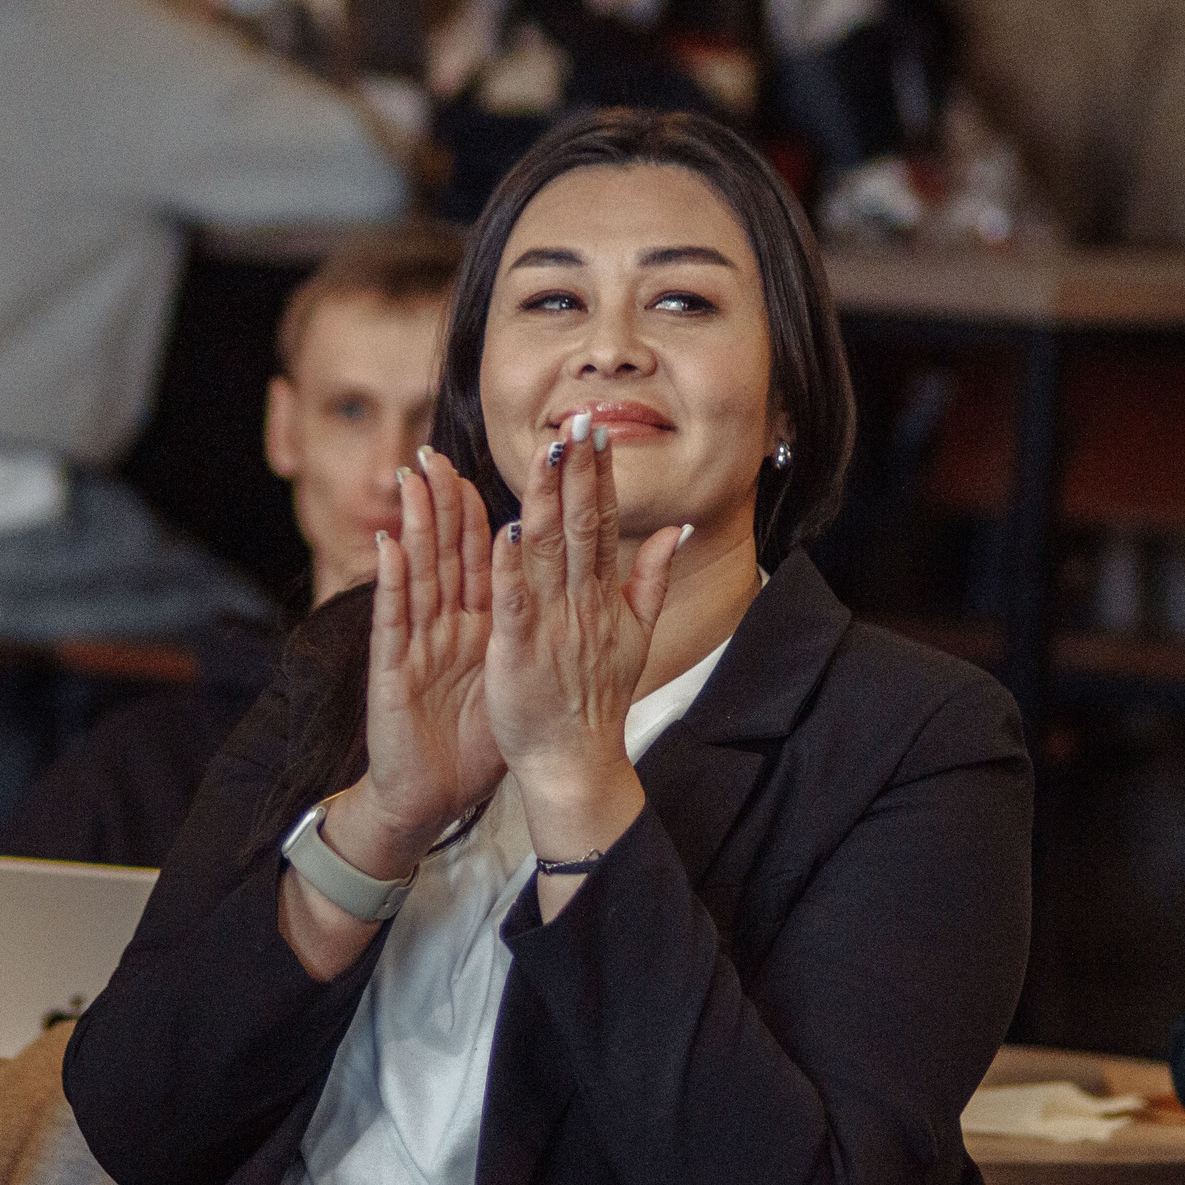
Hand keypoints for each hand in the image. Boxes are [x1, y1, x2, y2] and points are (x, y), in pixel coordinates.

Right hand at [343, 448, 501, 878]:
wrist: (431, 796)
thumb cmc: (474, 741)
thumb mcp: (516, 679)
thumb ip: (535, 631)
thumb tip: (571, 597)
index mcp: (480, 625)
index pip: (484, 557)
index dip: (488, 513)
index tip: (490, 473)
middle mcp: (444, 625)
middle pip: (446, 553)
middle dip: (443, 502)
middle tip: (439, 452)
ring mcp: (416, 644)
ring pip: (416, 573)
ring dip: (414, 525)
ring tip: (413, 478)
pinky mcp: (392, 670)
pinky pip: (392, 621)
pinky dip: (390, 583)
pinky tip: (387, 545)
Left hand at [486, 413, 682, 861]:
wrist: (576, 761)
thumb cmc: (597, 698)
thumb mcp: (637, 636)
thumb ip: (652, 579)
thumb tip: (678, 529)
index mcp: (604, 597)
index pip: (603, 525)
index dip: (599, 478)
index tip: (597, 433)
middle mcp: (582, 605)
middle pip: (580, 528)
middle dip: (577, 473)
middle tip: (576, 422)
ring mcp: (551, 627)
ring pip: (548, 553)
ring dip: (546, 500)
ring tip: (545, 453)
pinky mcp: (518, 653)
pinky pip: (514, 604)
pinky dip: (510, 569)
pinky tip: (506, 530)